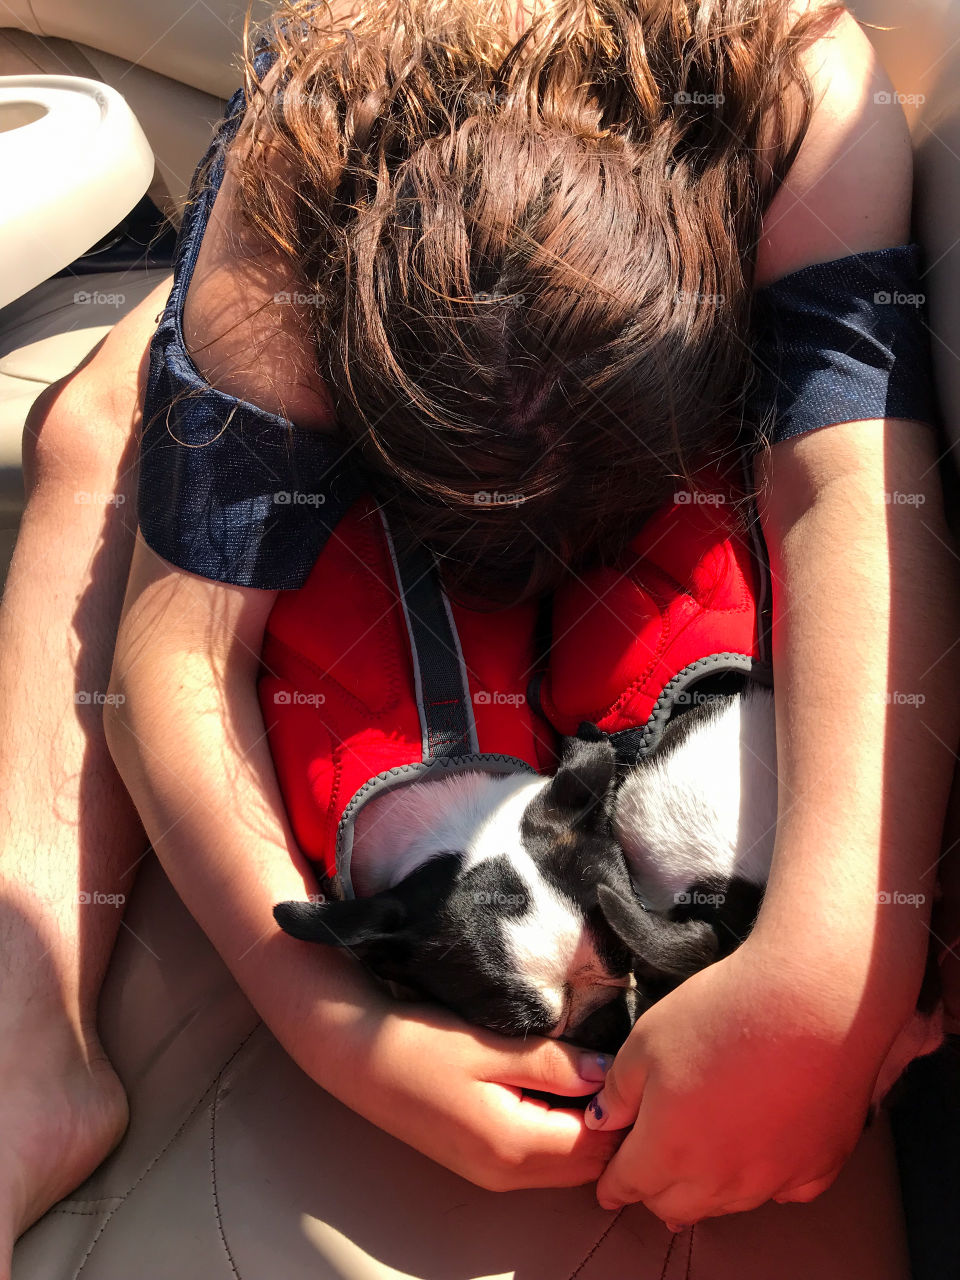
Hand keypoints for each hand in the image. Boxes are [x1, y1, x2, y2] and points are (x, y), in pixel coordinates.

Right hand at [352, 999, 621, 1190]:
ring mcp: (492, 1173)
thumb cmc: (420, 1044)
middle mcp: (507, 1172)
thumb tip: (608, 1075)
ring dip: (586, 1127)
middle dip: (610, 1122)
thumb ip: (555, 1064)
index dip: (622, 1108)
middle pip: (587, 1163)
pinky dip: (561, 1130)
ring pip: (567, 1164)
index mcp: (514, 1145)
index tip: (631, 1065)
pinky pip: (542, 1157)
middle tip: (617, 1066)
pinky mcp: (481, 1162)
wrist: (358, 1058)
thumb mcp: (492, 1046)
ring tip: (588, 1072)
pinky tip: (556, 1089)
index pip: (598, 1143)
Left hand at [582, 939, 884, 1224]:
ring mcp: (773, 1178)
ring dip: (705, 1191)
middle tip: (649, 1177)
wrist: (811, 1001)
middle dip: (655, 1194)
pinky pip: (782, 1191)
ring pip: (726, 1204)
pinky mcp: (818, 1166)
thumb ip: (619, 1091)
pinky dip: (764, 1182)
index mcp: (670, 1149)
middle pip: (677, 1206)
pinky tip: (760, 1160)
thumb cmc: (722, 1013)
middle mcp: (720, 1178)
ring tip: (698, 1172)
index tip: (607, 1188)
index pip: (630, 1184)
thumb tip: (604, 1121)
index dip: (613, 1185)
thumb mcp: (646, 1041)